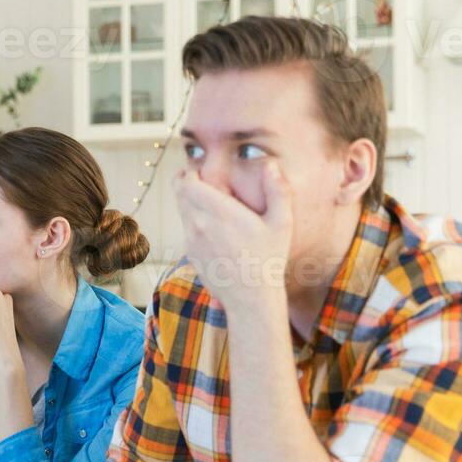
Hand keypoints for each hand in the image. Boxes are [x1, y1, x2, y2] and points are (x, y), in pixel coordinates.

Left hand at [173, 160, 292, 311]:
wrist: (250, 297)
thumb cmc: (268, 258)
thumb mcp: (281, 223)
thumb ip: (278, 190)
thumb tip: (272, 164)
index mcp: (219, 211)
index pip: (188, 182)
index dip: (190, 173)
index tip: (201, 170)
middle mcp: (199, 223)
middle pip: (179, 193)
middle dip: (186, 182)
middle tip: (199, 179)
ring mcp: (191, 240)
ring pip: (181, 210)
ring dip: (188, 201)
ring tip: (206, 199)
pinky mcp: (190, 253)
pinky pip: (185, 229)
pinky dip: (192, 221)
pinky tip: (210, 225)